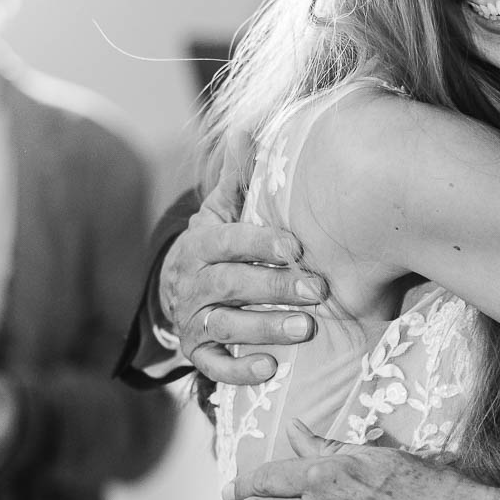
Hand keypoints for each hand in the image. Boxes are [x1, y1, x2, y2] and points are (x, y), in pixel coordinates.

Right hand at [161, 140, 329, 385]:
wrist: (180, 289)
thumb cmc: (218, 245)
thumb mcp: (223, 211)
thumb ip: (238, 179)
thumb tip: (246, 129)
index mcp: (201, 244)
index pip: (227, 241)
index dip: (260, 243)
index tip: (296, 246)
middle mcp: (193, 283)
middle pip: (230, 285)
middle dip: (275, 288)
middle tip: (319, 290)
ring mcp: (195, 320)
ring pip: (226, 325)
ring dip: (266, 327)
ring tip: (307, 329)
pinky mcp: (198, 352)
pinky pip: (214, 366)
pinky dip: (240, 370)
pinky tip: (270, 368)